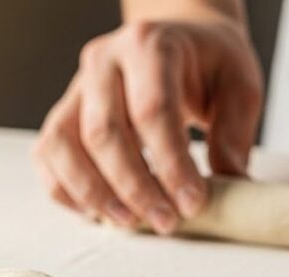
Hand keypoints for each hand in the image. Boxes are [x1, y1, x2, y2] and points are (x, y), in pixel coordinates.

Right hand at [33, 19, 262, 233]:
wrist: (181, 42)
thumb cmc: (211, 65)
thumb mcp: (240, 88)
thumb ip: (233, 137)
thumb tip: (232, 188)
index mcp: (149, 45)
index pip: (152, 110)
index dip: (170, 164)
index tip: (192, 204)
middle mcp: (104, 61)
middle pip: (103, 132)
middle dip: (134, 187)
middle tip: (166, 222)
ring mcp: (77, 86)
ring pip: (63, 144)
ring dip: (93, 193)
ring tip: (130, 222)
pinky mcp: (64, 112)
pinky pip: (48, 155)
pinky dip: (65, 190)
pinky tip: (98, 213)